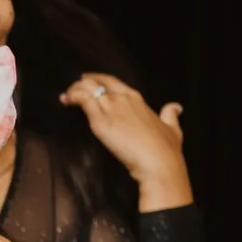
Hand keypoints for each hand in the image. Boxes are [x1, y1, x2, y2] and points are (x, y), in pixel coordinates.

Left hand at [62, 73, 192, 208]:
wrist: (157, 162)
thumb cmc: (165, 149)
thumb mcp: (173, 128)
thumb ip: (171, 115)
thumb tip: (175, 106)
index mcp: (137, 99)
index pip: (113, 82)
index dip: (100, 80)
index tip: (89, 80)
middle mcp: (123, 99)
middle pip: (97, 82)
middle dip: (82, 83)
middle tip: (73, 89)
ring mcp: (111, 108)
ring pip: (86, 89)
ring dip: (73, 91)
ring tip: (65, 97)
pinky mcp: (100, 121)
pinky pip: (82, 101)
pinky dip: (72, 99)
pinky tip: (67, 102)